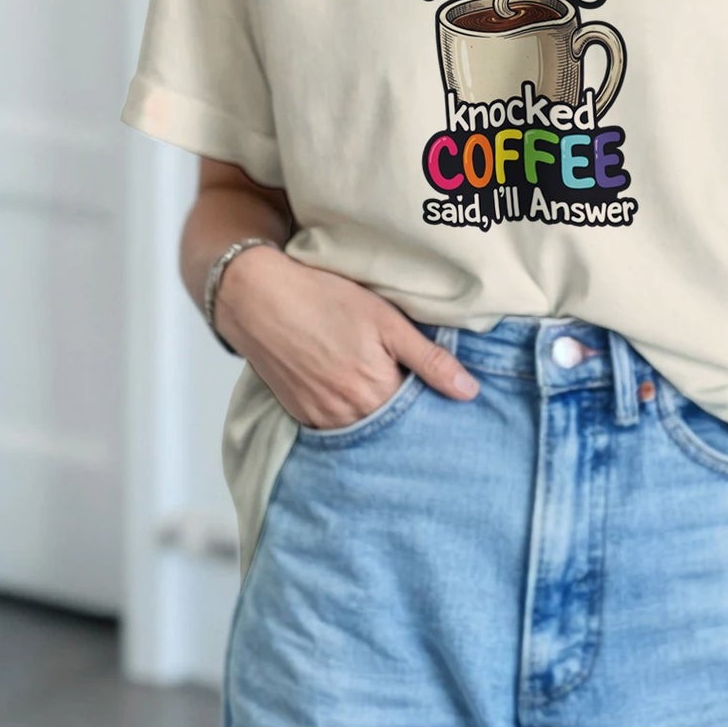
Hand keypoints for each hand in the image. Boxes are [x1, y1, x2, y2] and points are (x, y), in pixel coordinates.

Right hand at [213, 246, 477, 427]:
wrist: (258, 299)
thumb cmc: (323, 300)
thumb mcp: (387, 321)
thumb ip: (430, 360)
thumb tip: (470, 392)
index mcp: (376, 392)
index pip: (419, 415)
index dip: (430, 402)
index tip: (438, 391)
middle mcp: (348, 415)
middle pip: (390, 425)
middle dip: (404, 411)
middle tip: (407, 384)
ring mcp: (320, 418)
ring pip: (363, 428)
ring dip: (375, 413)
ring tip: (375, 382)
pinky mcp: (299, 415)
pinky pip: (334, 426)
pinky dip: (347, 414)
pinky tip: (349, 389)